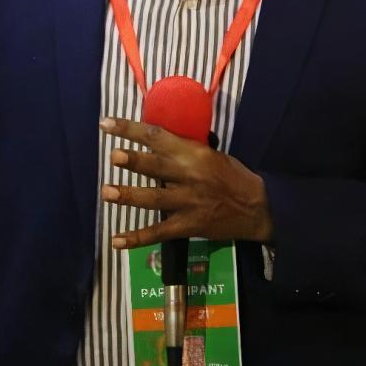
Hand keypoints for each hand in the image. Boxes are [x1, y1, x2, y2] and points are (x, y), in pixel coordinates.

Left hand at [98, 116, 273, 248]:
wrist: (258, 208)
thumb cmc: (233, 177)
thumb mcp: (213, 154)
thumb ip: (184, 150)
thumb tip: (153, 141)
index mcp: (195, 153)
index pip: (159, 137)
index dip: (131, 129)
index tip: (107, 124)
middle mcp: (190, 176)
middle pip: (158, 167)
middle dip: (136, 161)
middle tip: (114, 156)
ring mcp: (189, 203)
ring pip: (155, 199)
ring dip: (130, 196)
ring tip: (106, 192)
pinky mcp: (189, 226)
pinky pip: (160, 233)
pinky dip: (138, 238)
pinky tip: (117, 240)